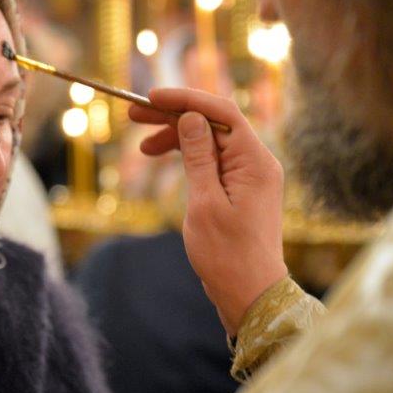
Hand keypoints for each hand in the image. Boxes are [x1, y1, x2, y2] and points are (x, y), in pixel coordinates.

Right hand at [129, 88, 287, 335]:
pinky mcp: (240, 189)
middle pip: (214, 123)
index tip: (151, 98)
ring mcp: (249, 176)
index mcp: (255, 162)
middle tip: (135, 114)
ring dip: (176, 136)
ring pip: (210, 140)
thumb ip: (198, 156)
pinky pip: (212, 160)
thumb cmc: (227, 254)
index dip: (185, 99)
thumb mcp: (204, 202)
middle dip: (175, 115)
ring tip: (142, 145)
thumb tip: (190, 118)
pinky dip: (187, 156)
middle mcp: (257, 163)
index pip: (221, 113)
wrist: (250, 294)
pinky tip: (162, 159)